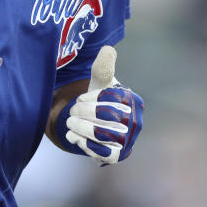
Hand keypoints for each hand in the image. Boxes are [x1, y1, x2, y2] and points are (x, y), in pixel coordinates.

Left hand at [60, 46, 143, 164]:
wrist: (101, 127)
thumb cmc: (101, 101)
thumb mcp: (101, 84)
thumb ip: (102, 68)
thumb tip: (108, 49)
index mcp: (133, 101)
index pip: (111, 98)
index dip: (91, 98)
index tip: (80, 98)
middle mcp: (135, 121)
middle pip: (107, 116)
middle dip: (83, 113)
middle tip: (72, 111)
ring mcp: (128, 140)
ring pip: (102, 135)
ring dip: (81, 128)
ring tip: (70, 123)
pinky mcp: (118, 156)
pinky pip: (99, 152)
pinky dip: (83, 143)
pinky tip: (73, 136)